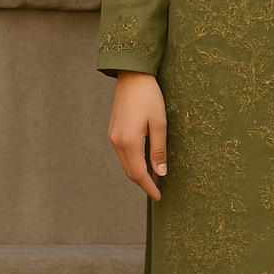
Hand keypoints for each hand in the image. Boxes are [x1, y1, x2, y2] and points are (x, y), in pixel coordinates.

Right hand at [108, 71, 167, 201]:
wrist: (132, 76)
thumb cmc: (149, 97)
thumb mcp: (159, 124)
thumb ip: (159, 150)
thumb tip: (160, 172)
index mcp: (129, 142)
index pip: (139, 173)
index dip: (149, 187)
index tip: (159, 197)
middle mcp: (117, 142)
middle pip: (129, 171)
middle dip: (143, 183)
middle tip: (158, 191)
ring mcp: (113, 136)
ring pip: (125, 163)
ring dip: (138, 173)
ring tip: (153, 179)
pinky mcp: (114, 131)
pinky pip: (123, 153)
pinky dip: (133, 162)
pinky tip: (144, 162)